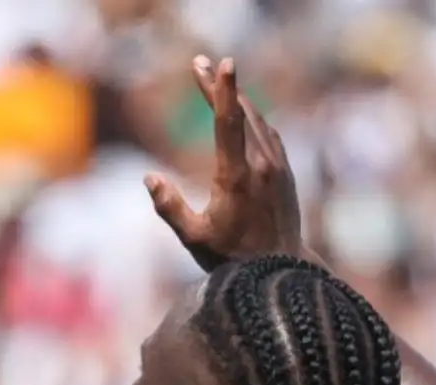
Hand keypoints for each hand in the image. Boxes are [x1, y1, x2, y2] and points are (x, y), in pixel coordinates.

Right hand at [145, 56, 305, 271]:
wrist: (282, 271)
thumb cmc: (233, 259)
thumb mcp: (193, 239)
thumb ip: (169, 208)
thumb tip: (149, 178)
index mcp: (236, 177)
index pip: (228, 123)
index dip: (221, 90)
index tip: (220, 63)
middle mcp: (261, 165)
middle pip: (241, 112)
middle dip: (221, 86)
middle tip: (201, 62)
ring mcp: (278, 167)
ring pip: (258, 120)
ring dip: (237, 99)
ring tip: (218, 84)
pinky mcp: (285, 172)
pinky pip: (269, 134)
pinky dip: (253, 118)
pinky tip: (244, 115)